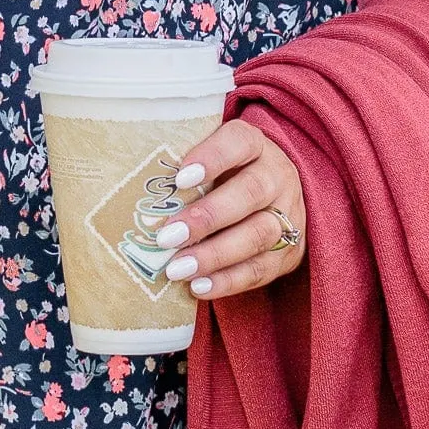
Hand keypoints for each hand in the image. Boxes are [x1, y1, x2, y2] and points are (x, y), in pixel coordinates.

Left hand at [155, 117, 306, 298]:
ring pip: (258, 235)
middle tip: (167, 237)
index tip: (179, 178)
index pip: (239, 142)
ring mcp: (289, 215)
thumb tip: (137, 190)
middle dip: (206, 217)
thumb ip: (186, 167)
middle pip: (250, 193)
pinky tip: (199, 286)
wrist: (273, 193)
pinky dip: (229, 280)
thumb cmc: (225, 173)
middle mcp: (278, 176)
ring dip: (214, 255)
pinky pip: (262, 269)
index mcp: (256, 145)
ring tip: (177, 269)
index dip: (212, 158)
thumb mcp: (211, 157)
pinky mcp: (290, 252)